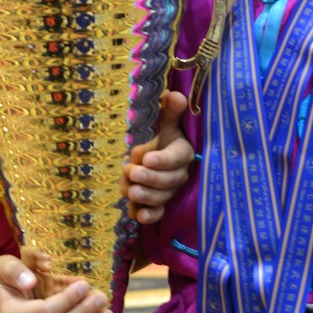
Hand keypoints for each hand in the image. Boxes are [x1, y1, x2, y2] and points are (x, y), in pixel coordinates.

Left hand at [125, 88, 192, 223]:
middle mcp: (179, 174)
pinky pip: (157, 212)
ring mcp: (170, 191)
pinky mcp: (161, 204)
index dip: (163, 159)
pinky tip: (136, 215)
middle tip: (132, 173)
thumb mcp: (165, 121)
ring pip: (161, 197)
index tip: (147, 158)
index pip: (176, 157)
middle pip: (168, 180)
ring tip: (130, 192)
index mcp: (182, 151)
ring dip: (146, 197)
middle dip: (150, 178)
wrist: (156, 155)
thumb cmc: (162, 136)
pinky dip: (148, 216)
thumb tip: (175, 96)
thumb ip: (169, 110)